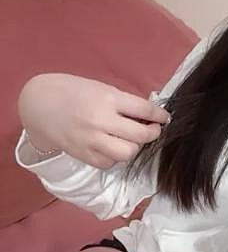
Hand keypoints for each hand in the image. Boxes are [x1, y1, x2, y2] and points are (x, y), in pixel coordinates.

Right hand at [18, 73, 171, 169]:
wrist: (39, 104)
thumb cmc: (73, 91)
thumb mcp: (101, 88)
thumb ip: (123, 102)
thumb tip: (149, 115)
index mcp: (108, 99)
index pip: (145, 110)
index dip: (160, 116)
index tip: (165, 118)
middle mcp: (101, 121)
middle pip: (141, 136)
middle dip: (153, 133)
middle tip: (153, 130)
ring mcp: (91, 141)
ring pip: (127, 153)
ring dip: (134, 147)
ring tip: (131, 139)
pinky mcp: (83, 155)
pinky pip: (109, 163)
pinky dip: (115, 157)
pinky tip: (112, 146)